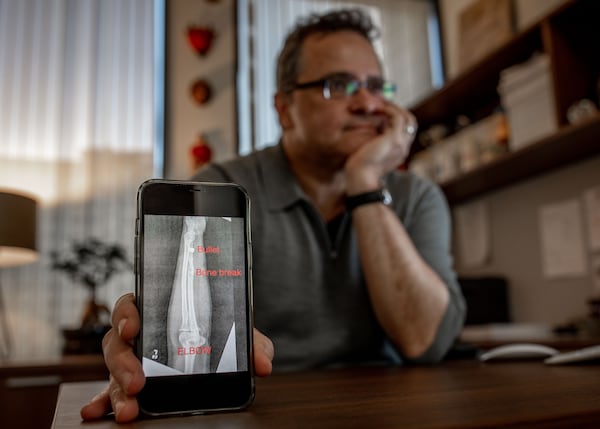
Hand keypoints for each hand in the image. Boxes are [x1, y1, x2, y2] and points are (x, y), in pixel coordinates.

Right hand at [80, 293, 273, 422]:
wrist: (219, 358)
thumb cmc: (220, 337)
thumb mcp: (237, 336)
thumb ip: (252, 344)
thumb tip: (263, 364)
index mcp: (157, 312)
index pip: (133, 305)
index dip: (127, 314)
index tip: (133, 328)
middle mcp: (139, 336)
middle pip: (117, 342)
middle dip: (123, 362)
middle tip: (137, 381)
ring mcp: (131, 361)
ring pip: (113, 370)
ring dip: (116, 390)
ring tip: (129, 409)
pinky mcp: (130, 384)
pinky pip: (110, 391)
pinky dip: (103, 402)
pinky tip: (96, 413)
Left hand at [344, 102, 415, 193]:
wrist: (359, 178)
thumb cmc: (359, 168)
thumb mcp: (369, 152)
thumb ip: (374, 142)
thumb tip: (370, 131)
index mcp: (399, 151)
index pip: (405, 128)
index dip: (395, 116)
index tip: (380, 110)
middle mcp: (404, 147)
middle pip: (410, 120)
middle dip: (396, 108)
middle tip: (380, 102)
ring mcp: (402, 143)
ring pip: (406, 116)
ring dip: (391, 107)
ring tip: (376, 104)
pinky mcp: (394, 139)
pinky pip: (397, 116)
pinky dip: (387, 109)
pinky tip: (374, 108)